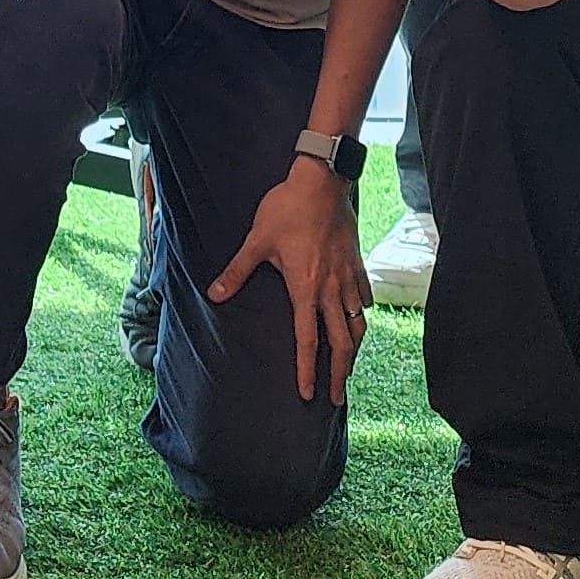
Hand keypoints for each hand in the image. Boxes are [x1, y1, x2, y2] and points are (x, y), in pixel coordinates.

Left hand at [208, 159, 370, 404]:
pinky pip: (364, 297)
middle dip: (339, 373)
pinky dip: (363, 313)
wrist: (320, 181)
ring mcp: (348, 277)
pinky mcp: (357, 263)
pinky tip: (360, 320)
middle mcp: (331, 289)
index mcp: (305, 289)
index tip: (309, 394)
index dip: (308, 370)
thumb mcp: (256, 241)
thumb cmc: (286, 209)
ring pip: (358, 323)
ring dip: (354, 349)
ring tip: (350, 367)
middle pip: (341, 342)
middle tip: (337, 397)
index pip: (308, 340)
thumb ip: (236, 271)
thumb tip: (214, 295)